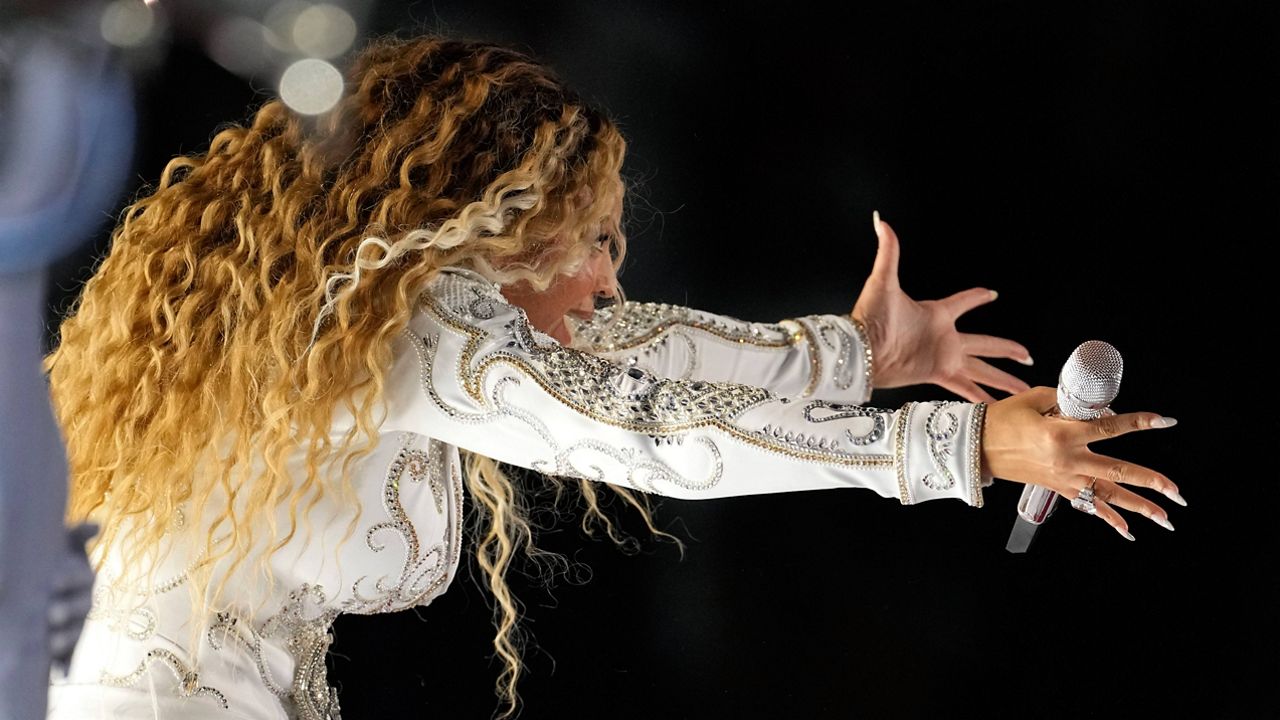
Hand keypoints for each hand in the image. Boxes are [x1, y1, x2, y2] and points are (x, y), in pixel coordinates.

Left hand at [48, 522, 97, 675]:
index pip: (81, 578)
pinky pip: (70, 654)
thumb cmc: (55, 558)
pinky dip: (67, 664)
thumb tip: (97, 525)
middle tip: (51, 614)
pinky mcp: (68, 642)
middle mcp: (84, 600)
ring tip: (52, 645)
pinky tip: (61, 674)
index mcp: (83, 576)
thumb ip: (79, 533)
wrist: (46, 581)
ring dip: (67, 639)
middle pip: (80, 607)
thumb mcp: (65, 543)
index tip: (52, 582)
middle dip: (67, 611)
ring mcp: (77, 622)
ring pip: (76, 631)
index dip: (69, 580)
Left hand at [851, 211, 1032, 402]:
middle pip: (986, 343)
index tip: (993, 293)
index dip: (977, 297)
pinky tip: (995, 409)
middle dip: (1007, 349)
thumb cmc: (869, 317)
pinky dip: (980, 399)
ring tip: (1023, 389)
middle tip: (1028, 354)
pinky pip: (965, 389)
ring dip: (1003, 380)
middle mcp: (944, 337)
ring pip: (982, 370)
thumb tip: (882, 221)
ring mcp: (942, 358)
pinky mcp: (937, 375)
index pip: (964, 301)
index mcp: (936, 313)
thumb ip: (889, 252)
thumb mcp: (883, 281)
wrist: (860, 350)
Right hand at [983, 386, 1182, 539]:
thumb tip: (1098, 407)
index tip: (1165, 422)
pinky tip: (1128, 531)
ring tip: (1166, 519)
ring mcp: (1064, 478)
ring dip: (1140, 508)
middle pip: (1118, 472)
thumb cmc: (1002, 419)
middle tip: (1178, 492)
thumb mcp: (1036, 398)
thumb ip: (1070, 401)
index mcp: (1062, 433)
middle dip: (1151, 482)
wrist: (976, 446)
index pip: (1110, 428)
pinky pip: (1089, 506)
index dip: (1139, 423)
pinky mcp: (1058, 488)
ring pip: (1108, 495)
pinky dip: (1109, 519)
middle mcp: (1067, 460)